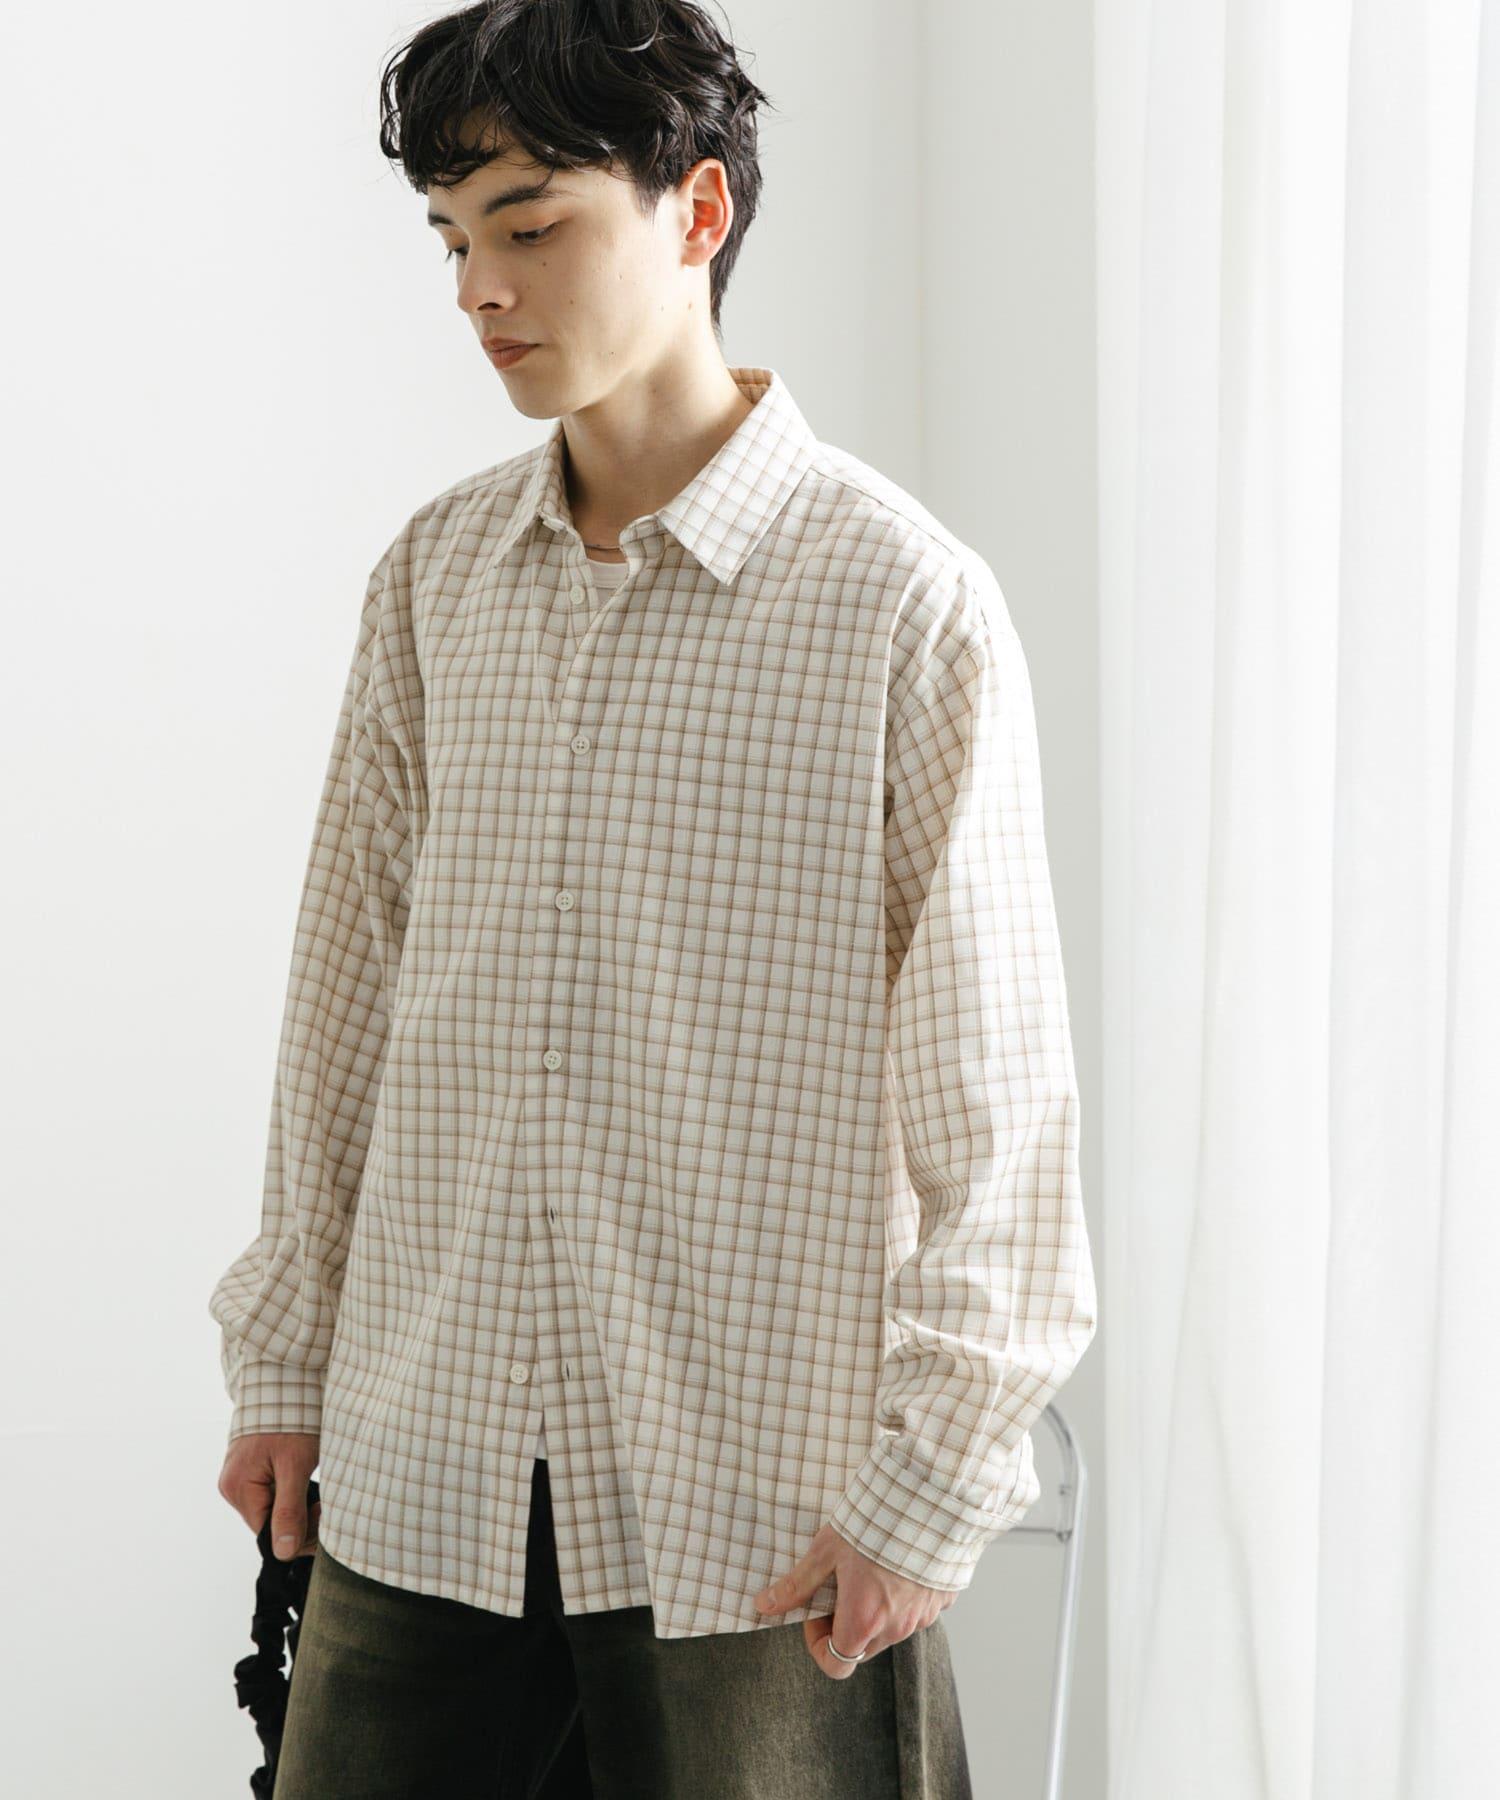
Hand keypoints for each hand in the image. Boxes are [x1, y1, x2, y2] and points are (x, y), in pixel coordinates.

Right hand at [218, 1432, 321, 1561]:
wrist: (284, 1380)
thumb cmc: (291, 1419)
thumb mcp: (295, 1466)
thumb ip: (289, 1510)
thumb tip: (282, 1553)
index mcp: (237, 1488)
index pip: (267, 1534)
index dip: (297, 1534)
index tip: (322, 1517)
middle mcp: (231, 1485)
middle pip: (267, 1522)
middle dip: (298, 1519)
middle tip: (323, 1503)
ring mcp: (238, 1476)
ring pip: (270, 1508)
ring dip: (295, 1505)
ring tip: (314, 1489)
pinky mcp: (248, 1468)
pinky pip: (268, 1492)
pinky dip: (287, 1492)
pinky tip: (302, 1480)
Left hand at [752, 1522, 956, 1677]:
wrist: (928, 1500)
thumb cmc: (875, 1524)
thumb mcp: (827, 1550)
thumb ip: (797, 1584)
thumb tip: (764, 1605)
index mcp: (863, 1621)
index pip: (836, 1665)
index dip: (818, 1644)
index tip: (816, 1612)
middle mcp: (895, 1628)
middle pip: (862, 1648)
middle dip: (845, 1625)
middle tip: (839, 1586)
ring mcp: (922, 1616)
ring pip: (890, 1630)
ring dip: (875, 1612)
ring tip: (869, 1568)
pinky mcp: (942, 1600)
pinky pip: (917, 1611)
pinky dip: (904, 1598)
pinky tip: (898, 1563)